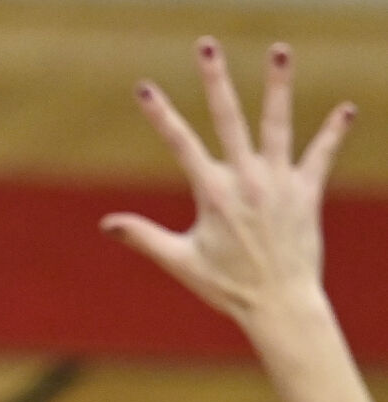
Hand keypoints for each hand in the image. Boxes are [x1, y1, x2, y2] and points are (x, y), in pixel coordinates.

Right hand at [102, 38, 354, 330]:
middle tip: (205, 45)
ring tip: (279, 50)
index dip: (160, 115)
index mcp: (213, 195)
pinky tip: (346, 110)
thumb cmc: (227, 288)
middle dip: (214, 80)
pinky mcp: (306, 191)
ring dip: (279, 85)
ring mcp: (279, 182)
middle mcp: (246, 180)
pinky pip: (320, 155)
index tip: (145, 88)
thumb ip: (145, 237)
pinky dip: (333, 132)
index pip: (180, 145)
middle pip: (228, 118)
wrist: (279, 303)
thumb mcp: (180, 262)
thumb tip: (107, 224)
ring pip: (277, 124)